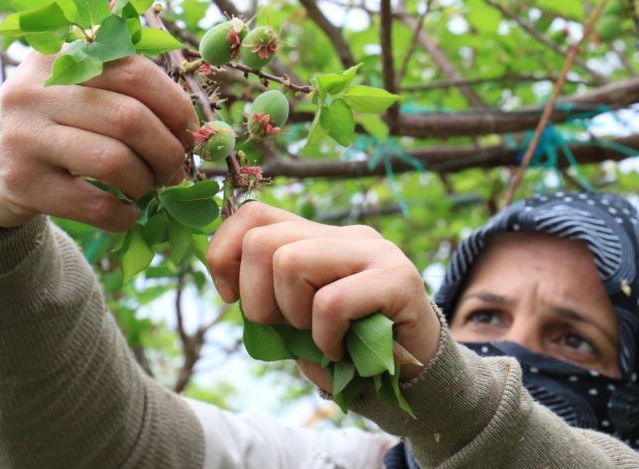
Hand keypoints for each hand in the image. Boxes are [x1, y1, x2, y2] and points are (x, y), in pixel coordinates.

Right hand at [0, 52, 197, 230]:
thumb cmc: (64, 128)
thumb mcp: (88, 96)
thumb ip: (135, 98)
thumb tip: (192, 134)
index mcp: (62, 58)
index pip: (137, 73)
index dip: (176, 109)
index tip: (188, 134)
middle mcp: (36, 90)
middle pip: (130, 119)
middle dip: (168, 153)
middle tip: (173, 170)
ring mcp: (24, 136)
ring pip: (115, 162)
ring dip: (147, 183)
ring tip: (147, 188)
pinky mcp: (23, 182)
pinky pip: (95, 206)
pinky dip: (124, 215)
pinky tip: (127, 212)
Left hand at [207, 202, 440, 389]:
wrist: (415, 373)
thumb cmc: (349, 345)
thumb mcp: (296, 318)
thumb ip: (268, 293)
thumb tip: (229, 283)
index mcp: (318, 236)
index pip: (253, 215)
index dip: (224, 255)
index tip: (231, 298)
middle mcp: (346, 234)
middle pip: (262, 241)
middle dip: (257, 299)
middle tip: (286, 328)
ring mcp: (374, 252)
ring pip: (290, 262)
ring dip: (293, 316)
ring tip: (319, 336)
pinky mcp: (398, 279)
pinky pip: (331, 302)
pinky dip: (325, 337)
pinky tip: (340, 350)